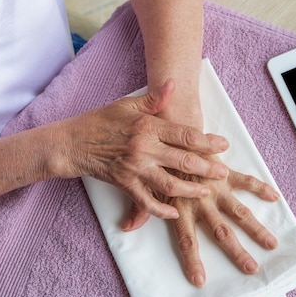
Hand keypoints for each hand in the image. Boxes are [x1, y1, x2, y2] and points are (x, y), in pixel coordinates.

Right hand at [57, 79, 229, 218]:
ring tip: (205, 192)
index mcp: (147, 126)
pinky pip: (146, 201)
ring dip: (190, 190)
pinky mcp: (125, 184)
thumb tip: (173, 84)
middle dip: (207, 168)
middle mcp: (144, 148)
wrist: (72, 142)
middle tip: (222, 172)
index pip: (185, 135)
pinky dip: (161, 210)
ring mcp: (135, 168)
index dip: (207, 141)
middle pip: (183, 161)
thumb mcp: (127, 105)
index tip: (223, 145)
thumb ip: (154, 99)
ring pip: (170, 184)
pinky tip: (174, 212)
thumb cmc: (101, 121)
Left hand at [125, 154, 279, 287]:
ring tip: (271, 243)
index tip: (200, 280)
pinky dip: (260, 188)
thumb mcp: (146, 185)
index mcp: (180, 208)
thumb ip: (141, 208)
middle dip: (237, 251)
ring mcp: (215, 188)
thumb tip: (127, 228)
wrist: (170, 128)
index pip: (186, 240)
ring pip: (239, 212)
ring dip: (256, 228)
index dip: (192, 260)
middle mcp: (200, 201)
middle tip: (252, 268)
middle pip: (221, 232)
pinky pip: (245, 181)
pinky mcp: (225, 173)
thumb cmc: (158, 158)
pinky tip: (275, 198)